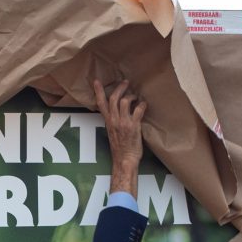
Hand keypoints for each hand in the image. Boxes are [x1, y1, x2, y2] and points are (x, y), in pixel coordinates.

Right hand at [93, 79, 145, 195]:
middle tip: (126, 82)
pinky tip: (144, 105)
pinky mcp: (134, 126)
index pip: (101, 103)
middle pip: (114, 98)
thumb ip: (114, 122)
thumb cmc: (120, 148)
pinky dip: (142, 105)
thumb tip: (119, 113)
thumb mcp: (112, 133)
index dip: (98, 91)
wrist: (124, 159)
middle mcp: (114, 120)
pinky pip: (138, 110)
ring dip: (132, 96)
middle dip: (120, 87)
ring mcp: (123, 123)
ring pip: (125, 101)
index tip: (96, 81)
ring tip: (136, 97)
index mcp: (108, 122)